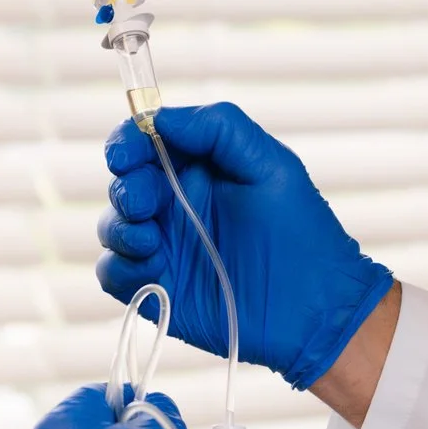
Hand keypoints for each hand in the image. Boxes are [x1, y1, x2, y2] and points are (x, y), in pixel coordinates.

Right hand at [97, 104, 392, 389]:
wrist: (315, 310)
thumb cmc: (302, 233)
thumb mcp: (271, 165)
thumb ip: (219, 129)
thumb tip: (159, 118)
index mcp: (198, 169)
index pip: (143, 142)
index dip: (127, 142)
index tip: (126, 154)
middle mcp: (175, 205)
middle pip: (122, 183)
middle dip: (125, 188)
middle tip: (146, 204)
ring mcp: (164, 248)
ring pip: (112, 227)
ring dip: (121, 229)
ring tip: (153, 242)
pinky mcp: (157, 289)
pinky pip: (113, 273)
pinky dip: (122, 268)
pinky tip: (155, 270)